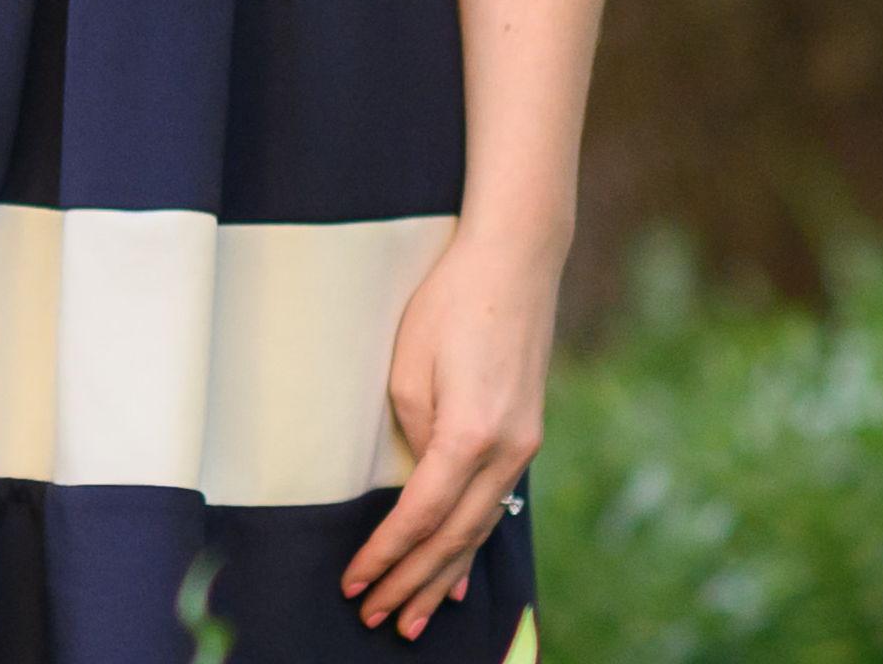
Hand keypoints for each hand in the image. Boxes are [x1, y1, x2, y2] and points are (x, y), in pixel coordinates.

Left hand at [342, 216, 558, 638]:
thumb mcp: (410, 364)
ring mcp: (524, 447)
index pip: (421, 514)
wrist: (516, 263)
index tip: (356, 582)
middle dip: (412, 583)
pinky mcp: (526, 436)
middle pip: (454, 537)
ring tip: (414, 619)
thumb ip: (413, 431)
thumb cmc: (449, 302)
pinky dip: (472, 545)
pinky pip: (497, 506)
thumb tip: (414, 477)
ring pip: (480, 530)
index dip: (386, 555)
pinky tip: (457, 577)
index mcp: (471, 433)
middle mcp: (507, 450)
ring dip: (443, 576)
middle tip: (377, 619)